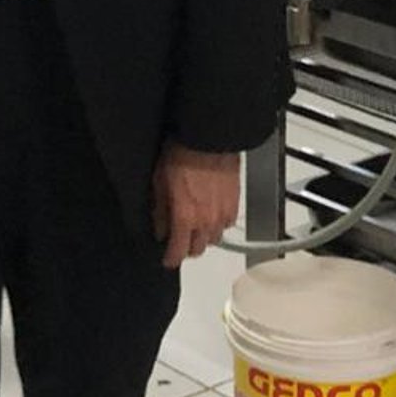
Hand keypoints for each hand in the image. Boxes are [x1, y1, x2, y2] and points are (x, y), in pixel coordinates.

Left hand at [153, 142, 240, 268]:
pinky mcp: (235, 203)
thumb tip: (160, 227)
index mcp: (184, 217)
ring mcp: (223, 213)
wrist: (210, 137)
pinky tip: (211, 214)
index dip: (170, 259)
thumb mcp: (159, 182)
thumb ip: (160, 211)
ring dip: (203, 236)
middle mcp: (206, 220)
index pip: (178, 252)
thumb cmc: (183, 153)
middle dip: (187, 248)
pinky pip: (227, 223)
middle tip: (179, 241)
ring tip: (195, 226)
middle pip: (198, 250)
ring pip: (214, 238)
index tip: (167, 259)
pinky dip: (218, 223)